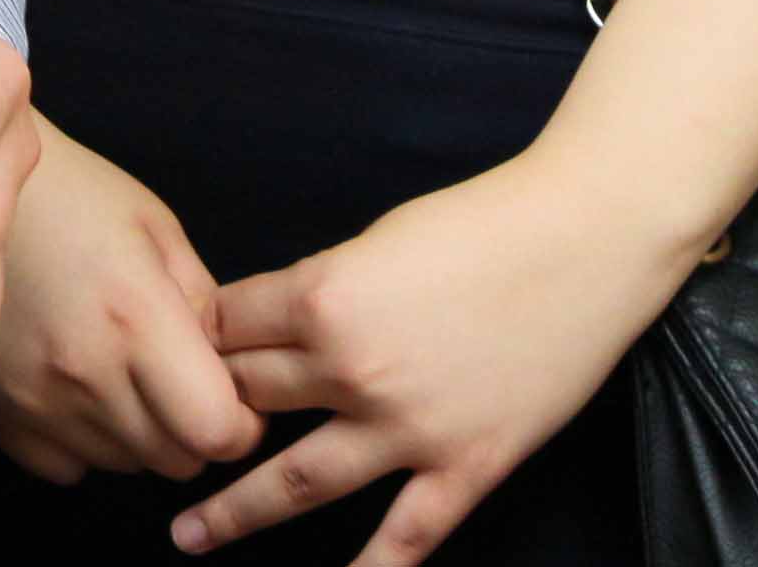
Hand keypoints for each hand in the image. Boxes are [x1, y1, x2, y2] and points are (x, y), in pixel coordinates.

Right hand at [0, 120, 257, 487]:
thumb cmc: (75, 195)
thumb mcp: (159, 229)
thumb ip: (205, 308)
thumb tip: (227, 373)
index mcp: (135, 317)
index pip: (215, 431)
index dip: (240, 425)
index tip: (234, 399)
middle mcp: (84, 372)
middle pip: (174, 461)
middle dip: (192, 430)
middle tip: (176, 380)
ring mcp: (33, 401)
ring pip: (123, 466)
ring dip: (137, 434)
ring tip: (119, 372)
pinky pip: (65, 467)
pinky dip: (82, 442)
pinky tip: (74, 387)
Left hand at [178, 162, 679, 565]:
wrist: (588, 240)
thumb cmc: (487, 222)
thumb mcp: (379, 237)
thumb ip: (325, 288)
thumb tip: (282, 325)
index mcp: (325, 299)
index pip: (227, 329)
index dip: (199, 338)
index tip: (180, 354)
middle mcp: (353, 371)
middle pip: (247, 400)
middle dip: (207, 414)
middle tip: (168, 439)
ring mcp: (409, 429)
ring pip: (294, 483)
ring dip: (232, 512)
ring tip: (186, 535)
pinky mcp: (465, 465)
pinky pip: (405, 537)